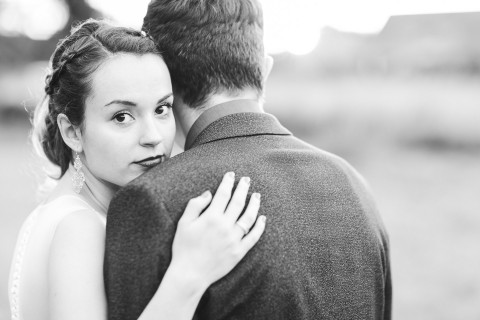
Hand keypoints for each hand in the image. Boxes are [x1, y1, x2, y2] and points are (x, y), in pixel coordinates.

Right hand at [170, 172, 265, 288]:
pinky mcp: (239, 251)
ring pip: (249, 217)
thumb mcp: (183, 223)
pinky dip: (260, 226)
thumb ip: (195, 205)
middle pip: (238, 202)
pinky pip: (253, 237)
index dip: (228, 182)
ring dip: (254, 204)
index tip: (231, 174)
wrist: (190, 274)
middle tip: (247, 180)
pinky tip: (262, 218)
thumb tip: (209, 193)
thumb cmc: (184, 247)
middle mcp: (225, 226)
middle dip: (243, 188)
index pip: (223, 194)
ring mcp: (234, 239)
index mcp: (211, 217)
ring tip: (257, 195)